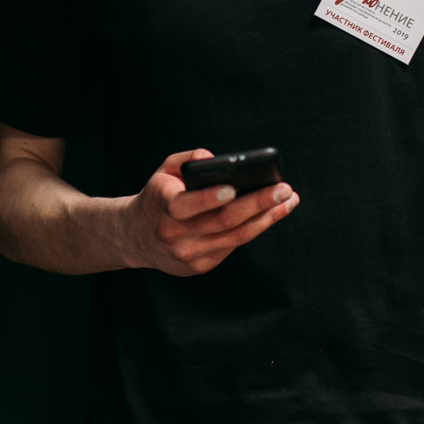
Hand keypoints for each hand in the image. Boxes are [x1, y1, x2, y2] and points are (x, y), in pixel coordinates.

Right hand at [117, 149, 299, 276]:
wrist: (134, 237)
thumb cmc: (158, 196)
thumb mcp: (164, 172)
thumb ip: (186, 160)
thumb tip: (213, 157)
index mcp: (164, 208)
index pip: (189, 205)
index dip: (211, 197)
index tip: (233, 188)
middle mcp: (176, 236)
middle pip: (224, 221)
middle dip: (258, 203)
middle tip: (284, 189)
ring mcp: (189, 255)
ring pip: (236, 237)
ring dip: (267, 218)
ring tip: (289, 201)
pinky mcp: (200, 266)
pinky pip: (233, 246)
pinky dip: (254, 229)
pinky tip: (271, 214)